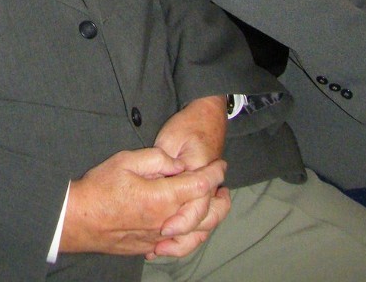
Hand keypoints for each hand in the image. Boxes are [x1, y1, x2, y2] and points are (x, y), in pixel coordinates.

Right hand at [60, 146, 227, 257]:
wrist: (79, 219)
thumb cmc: (100, 188)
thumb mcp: (126, 160)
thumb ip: (156, 159)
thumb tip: (177, 164)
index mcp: (162, 198)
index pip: (199, 185)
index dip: (214, 173)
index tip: (221, 164)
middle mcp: (166, 222)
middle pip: (206, 215)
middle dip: (220, 200)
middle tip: (224, 187)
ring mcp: (159, 238)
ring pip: (196, 234)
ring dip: (211, 219)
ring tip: (214, 206)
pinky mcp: (150, 246)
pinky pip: (180, 245)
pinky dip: (193, 236)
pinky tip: (192, 227)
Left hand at [149, 95, 228, 256]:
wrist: (207, 116)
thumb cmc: (187, 126)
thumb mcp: (170, 139)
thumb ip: (164, 162)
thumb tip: (156, 185)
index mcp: (200, 174)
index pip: (196, 206)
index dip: (181, 221)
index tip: (164, 229)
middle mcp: (208, 187)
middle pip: (203, 223)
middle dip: (182, 239)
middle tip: (158, 247)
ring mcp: (208, 192)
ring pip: (204, 226)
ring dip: (185, 240)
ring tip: (159, 250)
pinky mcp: (204, 194)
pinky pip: (201, 219)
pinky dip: (188, 232)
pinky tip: (167, 240)